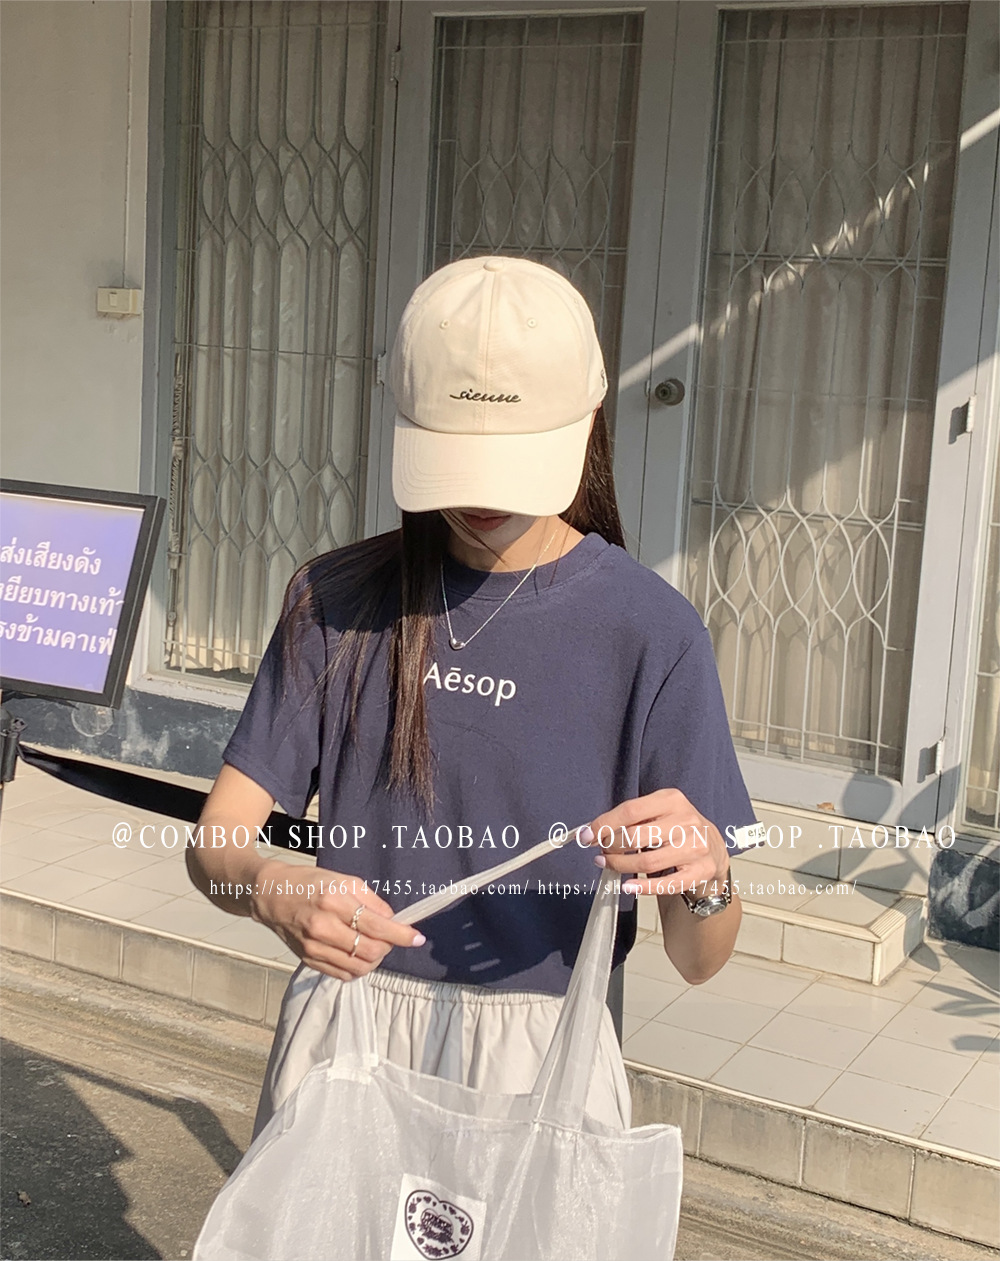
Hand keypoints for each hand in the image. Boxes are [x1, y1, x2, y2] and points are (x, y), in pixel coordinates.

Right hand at [250, 858, 424, 980]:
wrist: (271, 895)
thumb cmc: (309, 883)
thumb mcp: (344, 880)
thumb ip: (371, 901)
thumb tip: (393, 919)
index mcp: (335, 901)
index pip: (377, 926)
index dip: (402, 935)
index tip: (416, 938)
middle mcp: (324, 927)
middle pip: (370, 951)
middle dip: (388, 948)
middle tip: (389, 938)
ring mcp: (314, 947)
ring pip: (358, 967)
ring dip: (374, 960)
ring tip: (374, 946)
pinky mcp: (309, 960)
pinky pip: (342, 974)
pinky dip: (358, 968)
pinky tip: (358, 955)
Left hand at [583, 789, 729, 897]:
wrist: (712, 847)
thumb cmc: (676, 827)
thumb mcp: (659, 811)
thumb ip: (631, 817)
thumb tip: (592, 831)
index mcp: (672, 800)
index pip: (630, 811)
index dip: (604, 825)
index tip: (587, 836)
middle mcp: (686, 820)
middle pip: (636, 836)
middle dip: (611, 846)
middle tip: (602, 852)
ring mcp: (695, 846)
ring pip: (648, 861)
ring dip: (621, 865)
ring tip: (608, 864)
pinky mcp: (701, 871)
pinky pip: (667, 883)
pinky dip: (643, 887)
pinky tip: (628, 885)